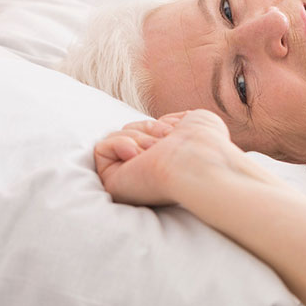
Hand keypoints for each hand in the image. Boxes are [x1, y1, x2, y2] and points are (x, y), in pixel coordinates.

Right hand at [93, 110, 246, 206]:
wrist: (198, 162)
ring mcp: (130, 179)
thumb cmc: (205, 144)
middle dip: (147, 130)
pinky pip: (100, 149)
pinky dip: (118, 144)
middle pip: (130, 131)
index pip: (146, 131)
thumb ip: (175, 122)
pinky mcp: (112, 183)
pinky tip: (136, 156)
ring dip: (137, 138)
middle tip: (165, 143)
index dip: (157, 126)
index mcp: (165, 162)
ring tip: (155, 152)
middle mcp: (147, 173)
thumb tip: (163, 130)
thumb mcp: (193, 122)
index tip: (174, 131)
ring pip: (116, 137)